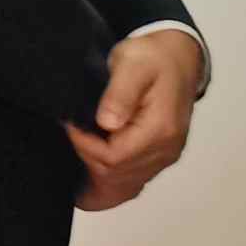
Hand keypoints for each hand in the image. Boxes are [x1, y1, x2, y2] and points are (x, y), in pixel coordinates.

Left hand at [68, 30, 203, 211]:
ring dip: (94, 177)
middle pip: (116, 176)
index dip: (85, 145)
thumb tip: (106, 123)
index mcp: (160, 130)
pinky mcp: (158, 157)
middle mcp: (165, 151)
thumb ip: (120, 94)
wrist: (176, 59)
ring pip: (123, 186)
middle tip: (69, 133)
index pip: (114, 158)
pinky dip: (107, 186)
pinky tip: (85, 181)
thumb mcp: (132, 65)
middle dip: (85, 158)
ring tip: (71, 156)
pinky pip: (132, 184)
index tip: (69, 123)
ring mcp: (163, 157)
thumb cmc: (151, 58)